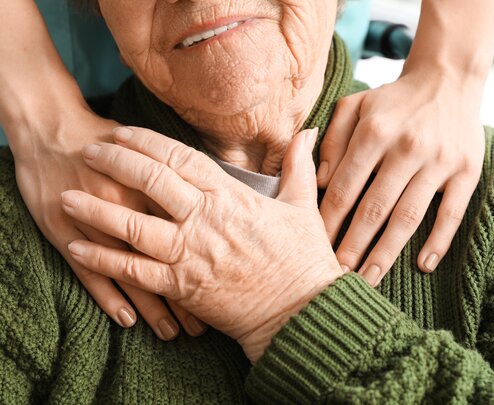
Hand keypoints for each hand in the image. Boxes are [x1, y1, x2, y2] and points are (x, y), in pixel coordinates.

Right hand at [9, 109, 205, 338]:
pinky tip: (127, 320)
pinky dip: (109, 297)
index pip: (190, 231)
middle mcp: (130, 204)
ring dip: (153, 307)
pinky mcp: (67, 231)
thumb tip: (220, 193)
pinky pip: (90, 271)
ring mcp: (98, 220)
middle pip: (166, 258)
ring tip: (172, 334)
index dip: (210, 263)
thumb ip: (182, 174)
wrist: (54, 129)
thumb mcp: (153, 154)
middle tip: (203, 327)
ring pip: (133, 273)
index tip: (230, 290)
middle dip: (186, 295)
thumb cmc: (107, 140)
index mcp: (155, 185)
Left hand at [61, 126, 343, 362]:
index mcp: (231, 197)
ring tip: (66, 196)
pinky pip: (135, 271)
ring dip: (97, 210)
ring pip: (133, 226)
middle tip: (87, 151)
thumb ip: (298, 165)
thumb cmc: (304, 258)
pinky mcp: (182, 287)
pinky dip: (104, 260)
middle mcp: (205, 220)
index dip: (147, 142)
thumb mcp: (303, 205)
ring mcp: (191, 254)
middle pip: (150, 182)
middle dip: (115, 163)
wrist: (300, 312)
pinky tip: (78, 249)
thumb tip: (307, 131)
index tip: (122, 131)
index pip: (181, 159)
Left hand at [317, 67, 484, 285]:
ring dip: (387, 252)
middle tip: (337, 274)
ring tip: (369, 278)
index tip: (315, 245)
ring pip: (408, 216)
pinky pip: (452, 212)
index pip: (345, 187)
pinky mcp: (466, 171)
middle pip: (374, 208)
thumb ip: (333, 139)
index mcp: (374, 132)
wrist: (447, 80)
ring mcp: (439, 162)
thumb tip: (322, 181)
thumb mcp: (354, 105)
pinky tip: (423, 265)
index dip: (328, 220)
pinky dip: (439, 241)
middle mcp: (406, 148)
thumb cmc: (392, 100)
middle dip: (352, 245)